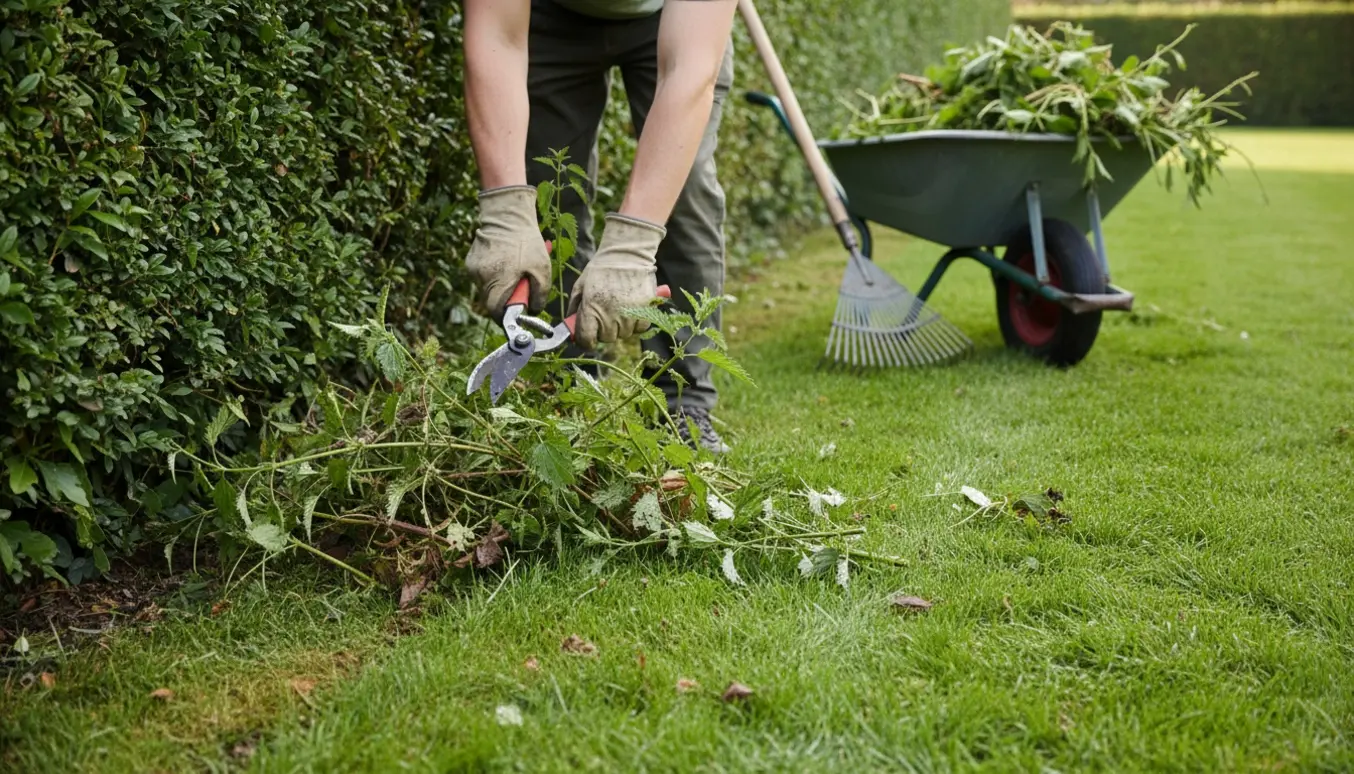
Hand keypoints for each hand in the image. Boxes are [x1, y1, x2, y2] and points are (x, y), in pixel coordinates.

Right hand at [465, 186, 551, 317]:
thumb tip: (534, 309)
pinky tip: (505, 261)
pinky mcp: (470, 261)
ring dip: (499, 285)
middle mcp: (481, 277)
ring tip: (513, 270)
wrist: (507, 215)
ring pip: (486, 288)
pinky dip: (494, 274)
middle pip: (490, 300)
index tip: (516, 312)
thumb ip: (539, 294)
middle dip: (505, 299)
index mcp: (497, 281)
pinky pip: (482, 276)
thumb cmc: (526, 242)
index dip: (505, 316)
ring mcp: (473, 269)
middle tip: (519, 287)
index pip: (495, 311)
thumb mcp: (542, 269)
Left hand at [567, 213, 664, 349]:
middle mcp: (610, 315)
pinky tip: (632, 309)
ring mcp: (629, 314)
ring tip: (618, 307)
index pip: (586, 339)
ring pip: (623, 334)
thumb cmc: (601, 269)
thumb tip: (571, 329)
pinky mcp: (646, 310)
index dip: (585, 340)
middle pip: (606, 338)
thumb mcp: (580, 286)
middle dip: (603, 330)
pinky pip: (639, 328)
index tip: (586, 336)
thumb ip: (575, 308)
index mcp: (591, 308)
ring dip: (620, 326)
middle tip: (604, 315)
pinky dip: (636, 322)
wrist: (627, 254)